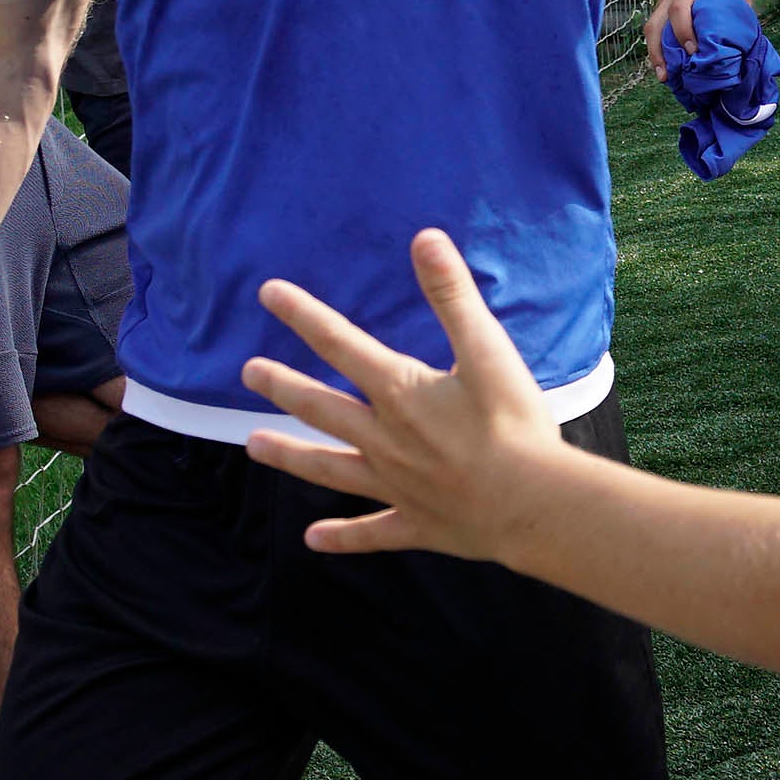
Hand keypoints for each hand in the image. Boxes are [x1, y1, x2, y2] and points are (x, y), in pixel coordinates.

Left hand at [240, 231, 588, 562]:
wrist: (531, 501)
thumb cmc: (514, 423)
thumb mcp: (488, 350)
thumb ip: (453, 296)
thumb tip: (425, 240)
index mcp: (399, 392)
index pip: (340, 344)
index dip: (304, 315)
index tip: (268, 294)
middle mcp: (384, 439)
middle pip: (321, 408)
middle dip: (282, 386)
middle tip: (248, 371)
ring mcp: (395, 485)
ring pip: (329, 468)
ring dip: (290, 456)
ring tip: (253, 446)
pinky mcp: (416, 522)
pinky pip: (370, 531)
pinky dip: (342, 536)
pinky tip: (313, 539)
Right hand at [647, 0, 756, 66]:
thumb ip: (739, 15)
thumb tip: (742, 48)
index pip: (679, 9)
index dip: (683, 31)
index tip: (693, 51)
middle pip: (656, 23)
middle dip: (658, 51)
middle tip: (666, 74)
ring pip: (652, 27)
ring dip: (654, 52)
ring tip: (663, 75)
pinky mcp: (666, 5)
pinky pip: (656, 26)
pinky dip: (656, 45)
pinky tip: (664, 63)